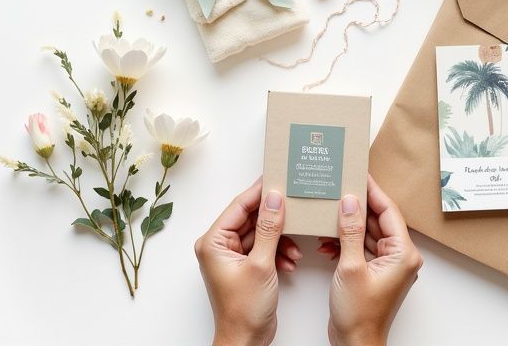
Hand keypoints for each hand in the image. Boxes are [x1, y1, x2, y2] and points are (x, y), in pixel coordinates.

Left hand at [195, 179, 301, 345]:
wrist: (246, 340)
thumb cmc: (243, 310)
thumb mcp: (260, 264)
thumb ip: (268, 229)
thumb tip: (274, 199)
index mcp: (213, 242)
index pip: (238, 206)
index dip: (259, 192)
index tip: (276, 178)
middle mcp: (219, 246)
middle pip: (250, 218)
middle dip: (274, 217)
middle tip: (294, 203)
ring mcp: (232, 256)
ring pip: (260, 233)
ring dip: (279, 238)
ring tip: (294, 245)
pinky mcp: (245, 266)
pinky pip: (263, 247)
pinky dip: (278, 251)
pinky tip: (289, 260)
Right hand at [320, 175, 422, 345]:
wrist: (356, 344)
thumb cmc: (359, 315)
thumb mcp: (351, 267)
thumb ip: (351, 232)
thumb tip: (349, 202)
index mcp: (403, 254)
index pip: (389, 212)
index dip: (373, 192)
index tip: (359, 175)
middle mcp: (400, 257)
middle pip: (379, 220)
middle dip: (358, 206)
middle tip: (341, 187)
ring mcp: (388, 265)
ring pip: (369, 233)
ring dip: (349, 225)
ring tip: (331, 209)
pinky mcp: (376, 272)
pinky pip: (363, 247)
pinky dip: (347, 242)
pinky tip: (329, 240)